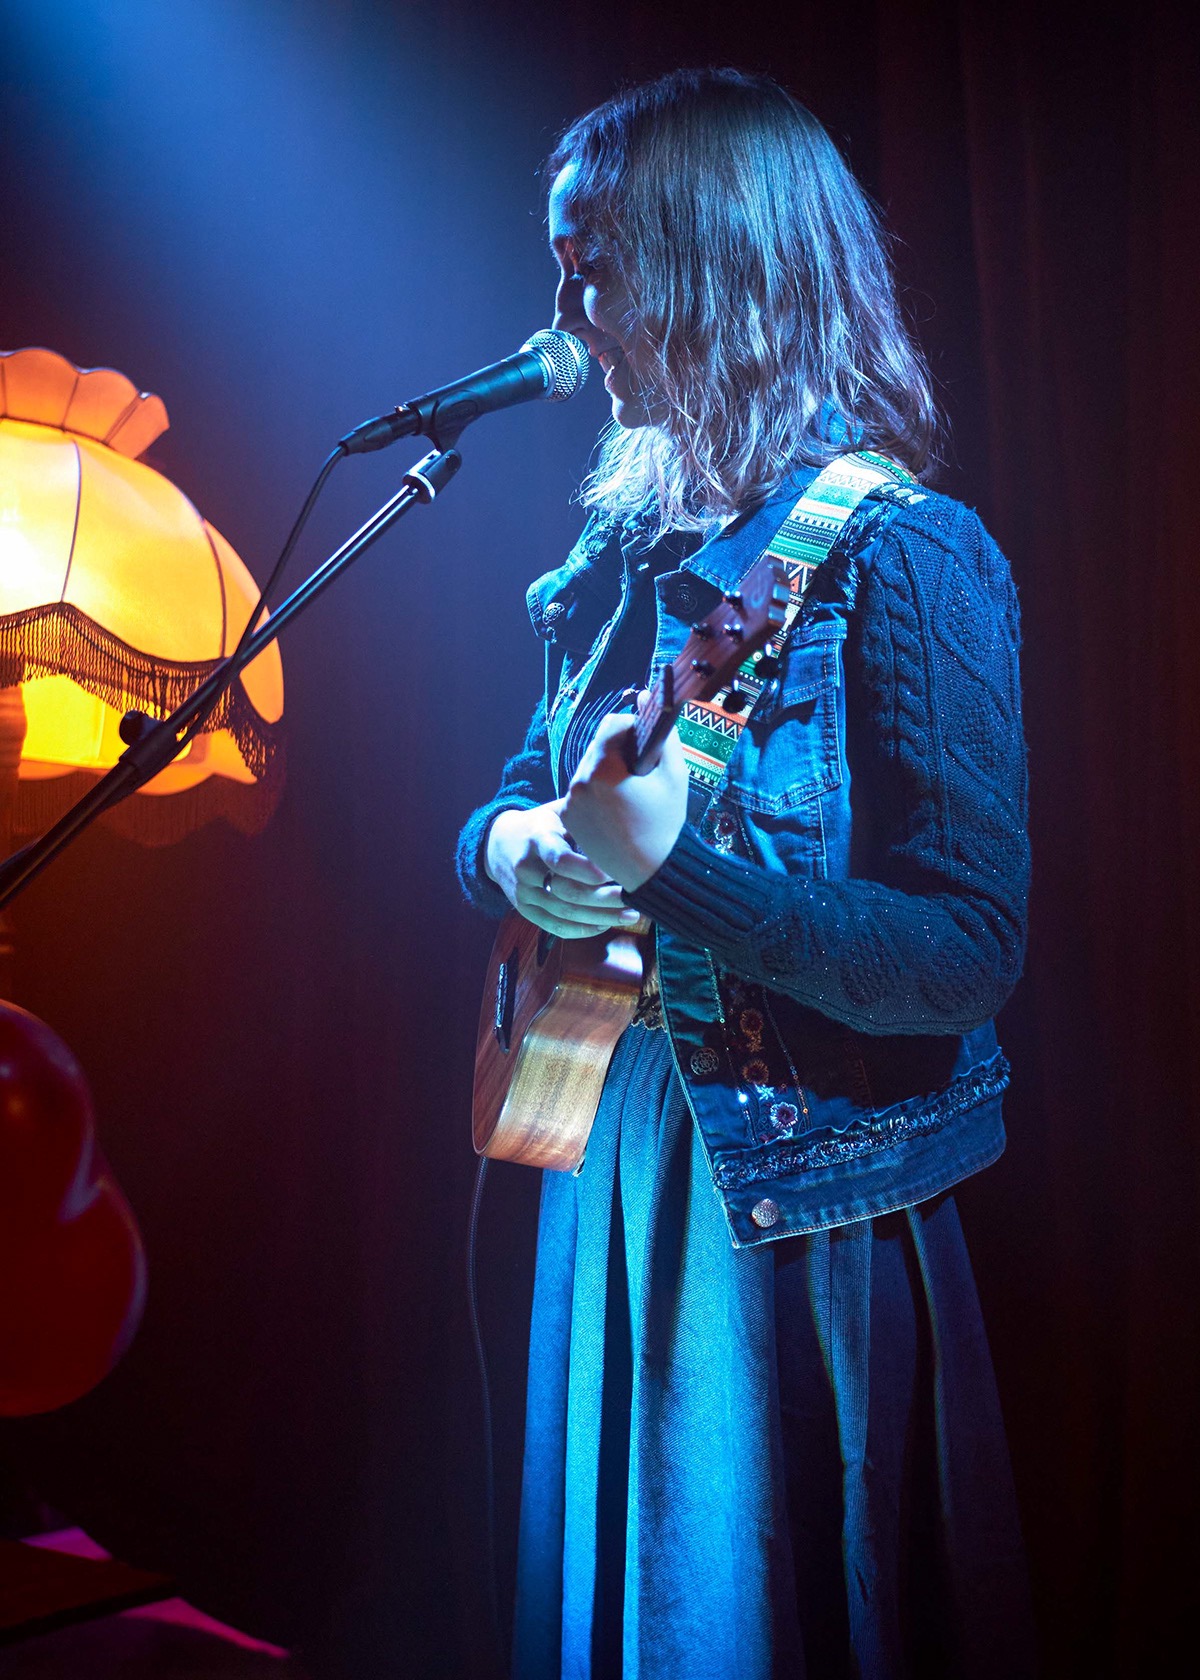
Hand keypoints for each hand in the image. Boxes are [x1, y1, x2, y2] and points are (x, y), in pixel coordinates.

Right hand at [485, 799, 642, 938]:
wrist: (498, 844)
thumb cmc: (539, 825)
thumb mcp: (556, 812)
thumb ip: (582, 814)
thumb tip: (622, 812)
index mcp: (537, 839)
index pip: (559, 859)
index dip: (587, 870)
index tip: (614, 872)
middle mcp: (526, 868)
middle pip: (567, 892)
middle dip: (605, 899)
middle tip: (635, 896)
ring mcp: (523, 892)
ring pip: (565, 913)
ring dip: (601, 917)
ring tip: (630, 914)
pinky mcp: (524, 909)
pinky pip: (555, 926)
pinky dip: (582, 930)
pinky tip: (605, 925)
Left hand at [559, 707, 687, 891]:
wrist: (652, 872)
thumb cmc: (666, 823)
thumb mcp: (675, 774)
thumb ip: (663, 733)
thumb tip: (647, 697)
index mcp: (602, 770)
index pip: (612, 725)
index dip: (633, 729)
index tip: (647, 748)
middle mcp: (578, 783)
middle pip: (599, 747)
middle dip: (620, 754)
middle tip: (641, 776)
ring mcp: (569, 803)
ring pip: (590, 769)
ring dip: (608, 772)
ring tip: (630, 795)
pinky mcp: (568, 818)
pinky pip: (582, 791)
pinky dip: (598, 793)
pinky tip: (617, 810)